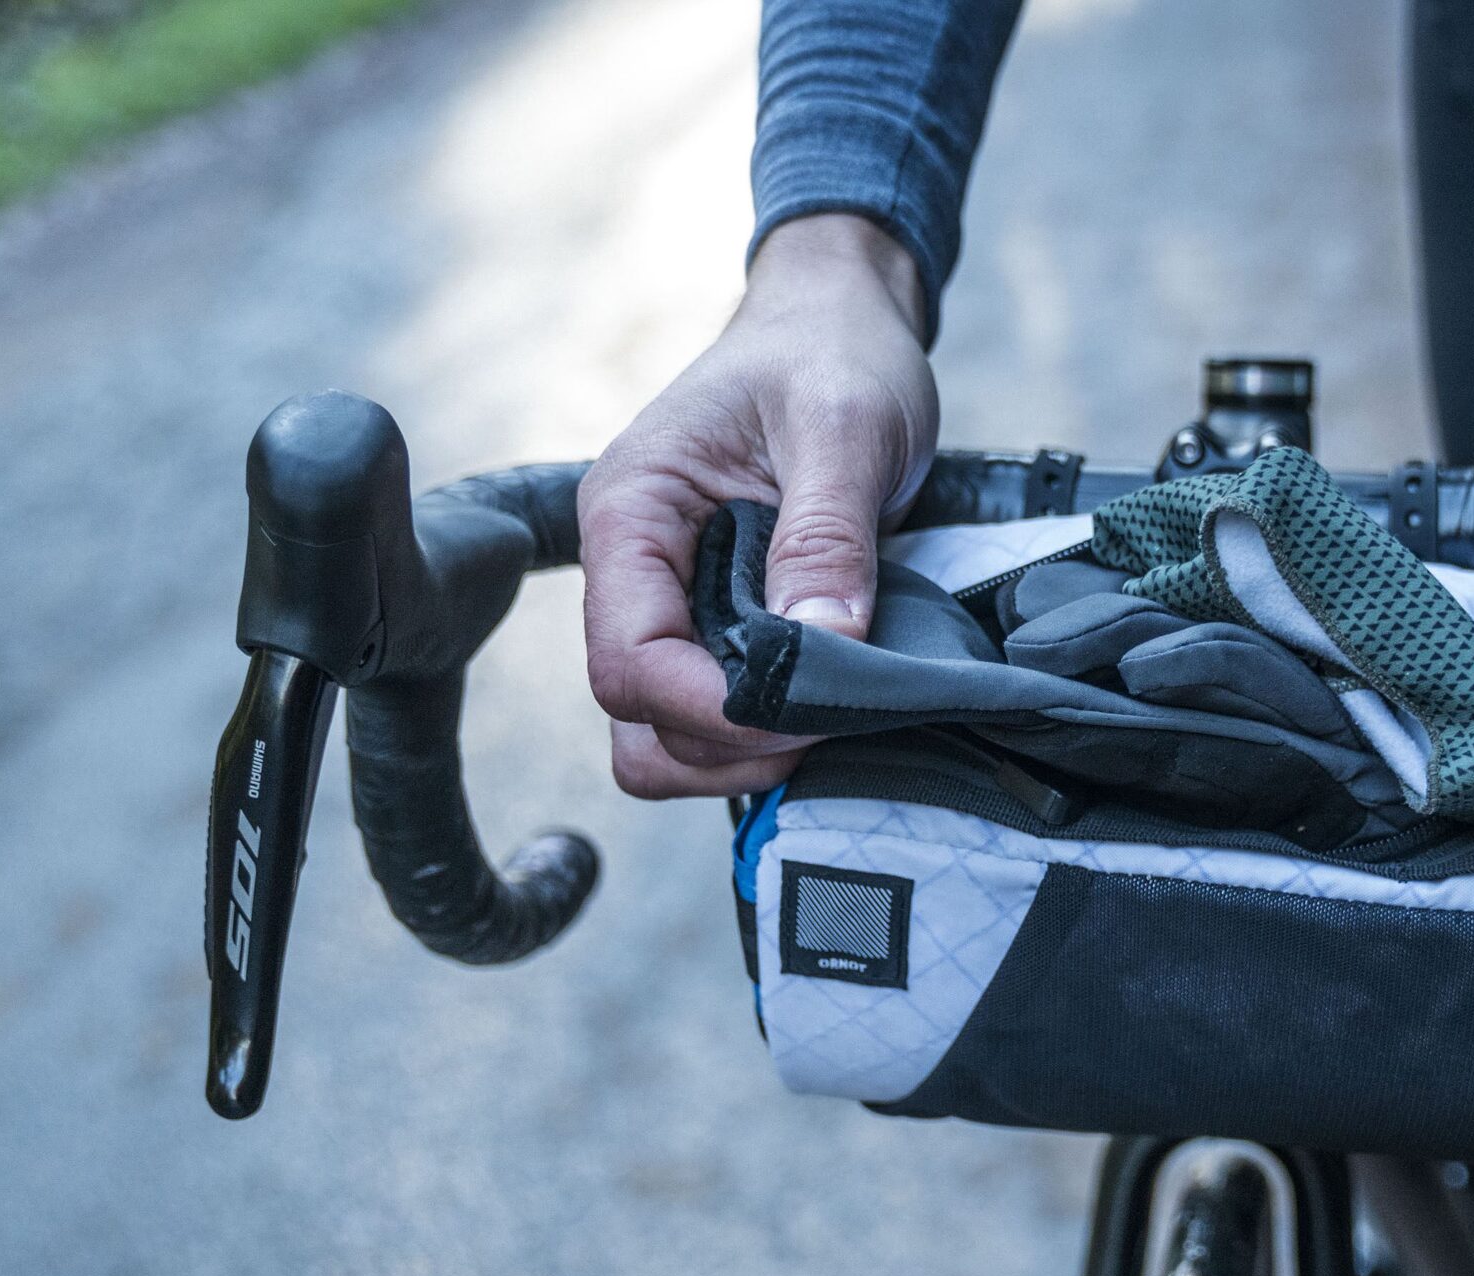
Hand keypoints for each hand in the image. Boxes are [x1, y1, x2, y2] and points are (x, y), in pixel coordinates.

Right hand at [579, 213, 937, 797]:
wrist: (841, 325)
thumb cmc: (834, 353)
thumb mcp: (845, 426)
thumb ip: (827, 535)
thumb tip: (822, 642)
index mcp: (631, 513)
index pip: (628, 660)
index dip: (710, 710)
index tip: (803, 717)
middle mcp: (630, 567)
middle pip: (636, 716)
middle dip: (726, 744)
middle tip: (829, 724)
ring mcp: (668, 600)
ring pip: (661, 735)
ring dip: (740, 752)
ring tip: (830, 716)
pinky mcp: (712, 623)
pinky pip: (708, 714)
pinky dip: (760, 734)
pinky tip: (826, 702)